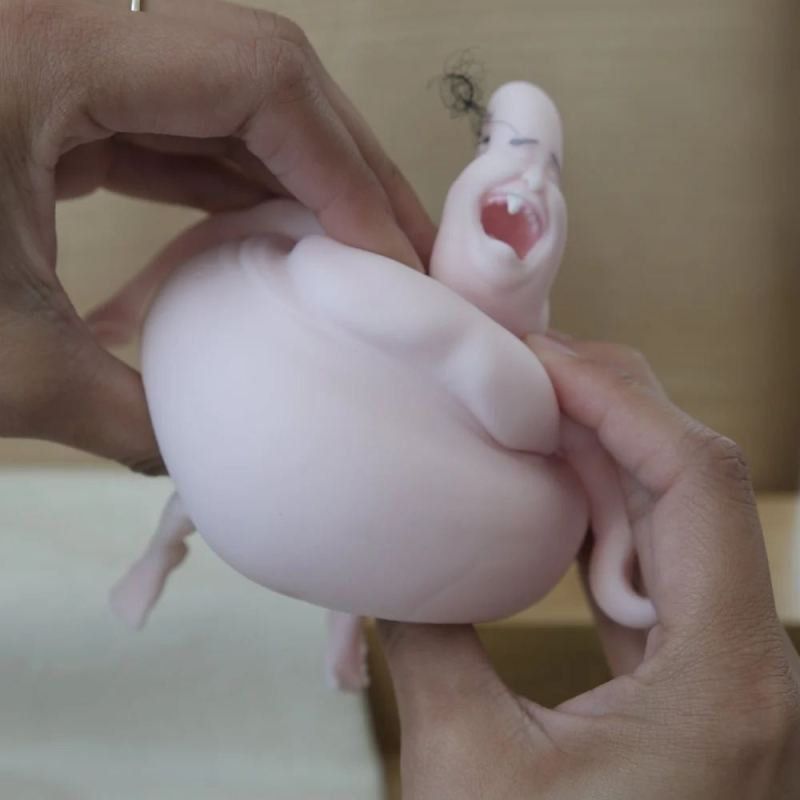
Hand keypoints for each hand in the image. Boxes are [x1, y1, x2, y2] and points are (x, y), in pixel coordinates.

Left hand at [0, 0, 433, 472]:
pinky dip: (233, 186)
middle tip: (398, 250)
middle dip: (344, 163)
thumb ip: (128, 413)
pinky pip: (175, 132)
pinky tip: (268, 243)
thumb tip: (210, 467)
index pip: (258, 79)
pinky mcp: (50, 110)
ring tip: (354, 253)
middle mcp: (65, 35)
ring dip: (298, 177)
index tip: (385, 260)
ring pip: (223, 99)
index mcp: (49, 55)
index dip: (345, 167)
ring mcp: (60, 68)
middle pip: (260, 71)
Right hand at [378, 336, 799, 798]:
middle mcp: (745, 659)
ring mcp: (722, 668)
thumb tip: (381, 556)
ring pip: (677, 517)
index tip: (536, 362)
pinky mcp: (687, 682)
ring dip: (602, 453)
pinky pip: (654, 566)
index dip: (619, 402)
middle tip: (515, 366)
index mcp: (723, 678)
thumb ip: (428, 644)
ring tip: (522, 411)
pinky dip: (600, 512)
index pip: (696, 483)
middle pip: (694, 481)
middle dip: (606, 406)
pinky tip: (546, 496)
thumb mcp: (469, 775)